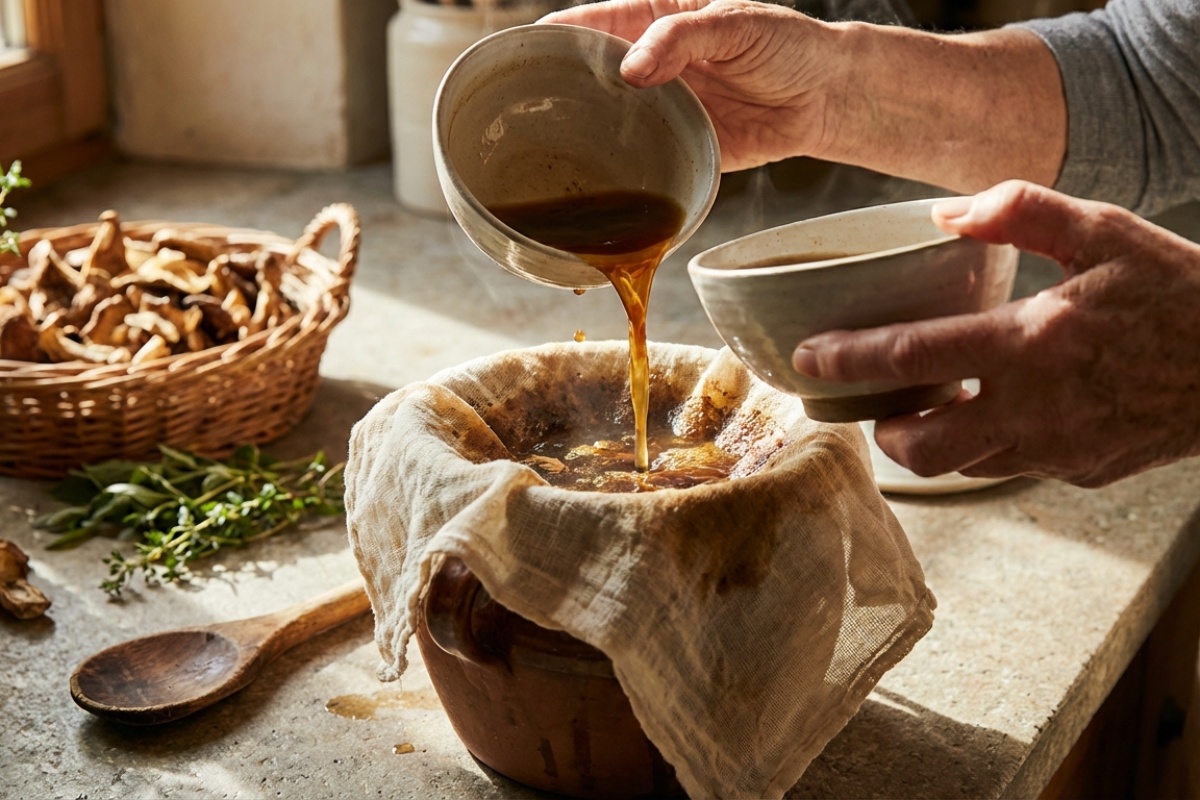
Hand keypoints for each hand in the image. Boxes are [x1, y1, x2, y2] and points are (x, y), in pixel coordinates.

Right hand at [541, 0, 841, 171]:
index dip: (547, 40)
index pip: (585, 26)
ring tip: (543, 154)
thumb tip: (629, 70)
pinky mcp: (675, 151)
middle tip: (519, 115)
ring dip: (580, 140)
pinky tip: (595, 183)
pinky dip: (619, 175)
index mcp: (649, 21)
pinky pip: (639, 164)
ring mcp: (657, 112)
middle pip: (584, 80)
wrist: (825, 97)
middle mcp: (645, 68)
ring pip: (605, 126)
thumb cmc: (784, 44)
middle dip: (552, 95)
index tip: (513, 58)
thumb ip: (680, 39)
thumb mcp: (733, 23)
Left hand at [791, 180, 1199, 486]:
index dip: (847, 361)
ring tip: (925, 405)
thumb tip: (944, 214)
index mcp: (1030, 344)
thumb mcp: (1105, 231)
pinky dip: (986, 445)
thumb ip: (1020, 213)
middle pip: (918, 447)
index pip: (910, 360)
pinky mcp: (1080, 471)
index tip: (807, 357)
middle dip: (879, 430)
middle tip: (872, 400)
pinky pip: (1009, 468)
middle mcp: (1035, 408)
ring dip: (929, 441)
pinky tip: (995, 411)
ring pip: (960, 466)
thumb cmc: (1180, 292)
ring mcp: (1058, 450)